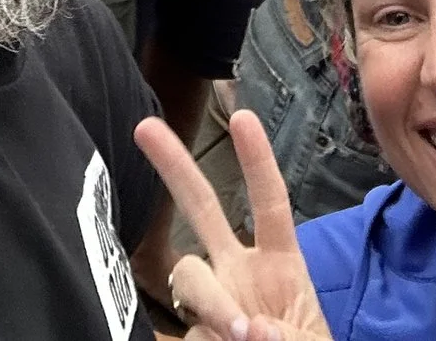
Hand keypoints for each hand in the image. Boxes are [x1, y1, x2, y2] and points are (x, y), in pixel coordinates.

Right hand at [134, 109, 332, 340]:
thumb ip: (290, 337)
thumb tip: (250, 328)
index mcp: (280, 265)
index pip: (269, 204)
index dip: (257, 161)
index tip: (243, 117)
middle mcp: (239, 274)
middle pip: (203, 209)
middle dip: (175, 168)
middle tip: (145, 127)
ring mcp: (211, 304)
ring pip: (189, 277)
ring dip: (210, 302)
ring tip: (236, 337)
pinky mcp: (189, 336)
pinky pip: (175, 332)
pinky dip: (178, 339)